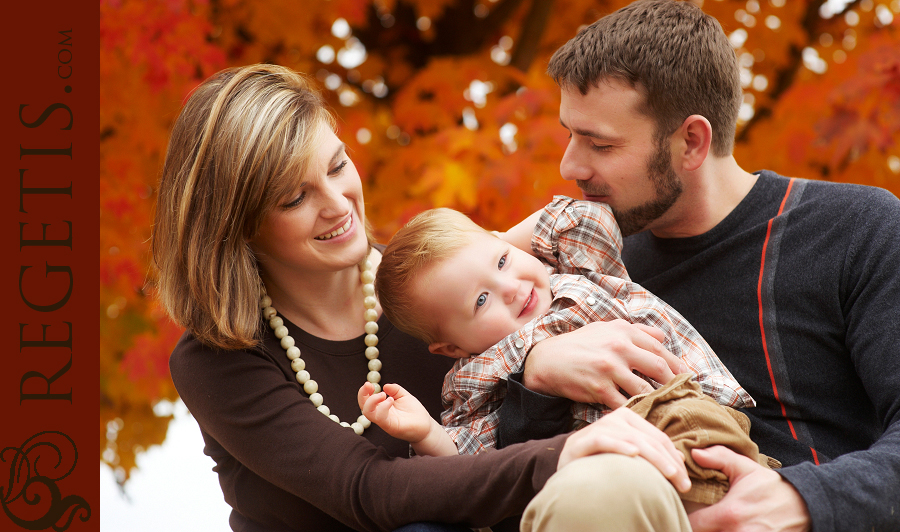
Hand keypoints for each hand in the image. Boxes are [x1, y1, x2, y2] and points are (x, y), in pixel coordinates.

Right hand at [357, 382, 433, 442]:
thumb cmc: (414, 412)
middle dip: (362, 395)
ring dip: (372, 401)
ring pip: (368, 413)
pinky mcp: (391, 427)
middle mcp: (380, 415)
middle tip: (370, 386)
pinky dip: (383, 407)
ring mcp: (385, 421)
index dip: (364, 392)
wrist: (426, 426)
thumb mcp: (404, 396)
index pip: (366, 400)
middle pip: (363, 407)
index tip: (368, 384)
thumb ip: (395, 390)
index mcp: (382, 407)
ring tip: (383, 395)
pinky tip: (390, 400)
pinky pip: (381, 418)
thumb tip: (385, 385)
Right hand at [523, 320, 687, 407]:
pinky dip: (635, 410)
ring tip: (665, 407)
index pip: (660, 349)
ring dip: (656, 399)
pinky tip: (642, 415)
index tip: (688, 377)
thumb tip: (663, 338)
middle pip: (659, 368)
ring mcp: (609, 369)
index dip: (678, 365)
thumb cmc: (579, 344)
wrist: (547, 360)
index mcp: (623, 331)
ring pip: (644, 388)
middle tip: (683, 395)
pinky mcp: (599, 389)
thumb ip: (636, 331)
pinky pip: (625, 404)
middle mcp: (618, 347)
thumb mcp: (606, 328)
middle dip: (674, 383)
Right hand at [557, 407, 690, 492]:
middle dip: (669, 463)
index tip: (686, 481)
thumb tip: (679, 457)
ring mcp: (599, 427)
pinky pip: (604, 441)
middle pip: (650, 440)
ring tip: (669, 475)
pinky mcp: (583, 440)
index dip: (675, 459)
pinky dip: (620, 446)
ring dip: (654, 459)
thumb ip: (651, 451)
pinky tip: (633, 455)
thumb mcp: (629, 453)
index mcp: (629, 419)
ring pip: (633, 440)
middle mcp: (616, 418)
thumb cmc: (603, 460)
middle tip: (683, 485)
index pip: (659, 438)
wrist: (568, 464)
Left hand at [688, 446, 810, 531]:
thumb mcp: (745, 468)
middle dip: (700, 528)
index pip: (694, 524)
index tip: (688, 511)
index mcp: (730, 514)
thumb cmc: (771, 486)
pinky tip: (726, 528)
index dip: (687, 518)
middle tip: (700, 518)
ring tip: (713, 524)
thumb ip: (718, 458)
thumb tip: (694, 453)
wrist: (805, 505)